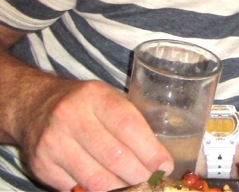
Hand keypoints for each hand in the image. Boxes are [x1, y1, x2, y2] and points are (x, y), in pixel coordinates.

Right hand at [14, 78, 171, 191]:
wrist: (35, 105)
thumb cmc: (82, 103)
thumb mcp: (106, 98)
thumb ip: (128, 121)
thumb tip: (158, 157)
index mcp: (95, 95)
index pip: (128, 125)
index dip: (149, 150)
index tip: (164, 165)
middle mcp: (72, 116)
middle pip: (114, 156)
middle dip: (140, 174)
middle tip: (153, 180)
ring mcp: (54, 142)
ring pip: (96, 178)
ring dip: (121, 187)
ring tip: (135, 186)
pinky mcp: (42, 165)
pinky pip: (77, 188)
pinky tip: (110, 187)